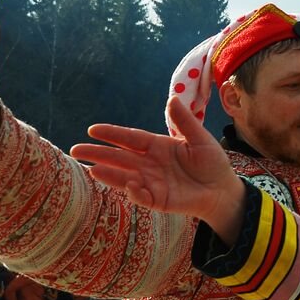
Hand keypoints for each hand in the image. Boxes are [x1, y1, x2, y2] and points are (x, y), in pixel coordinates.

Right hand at [72, 97, 245, 243]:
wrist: (223, 190)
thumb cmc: (212, 163)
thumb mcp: (200, 139)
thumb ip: (185, 122)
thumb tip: (172, 99)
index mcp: (157, 146)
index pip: (130, 138)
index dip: (112, 134)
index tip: (92, 129)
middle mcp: (149, 164)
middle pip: (120, 157)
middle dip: (98, 153)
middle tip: (76, 150)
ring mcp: (152, 182)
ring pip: (124, 176)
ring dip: (108, 174)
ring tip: (90, 169)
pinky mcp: (158, 200)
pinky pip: (142, 196)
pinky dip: (134, 191)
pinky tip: (128, 184)